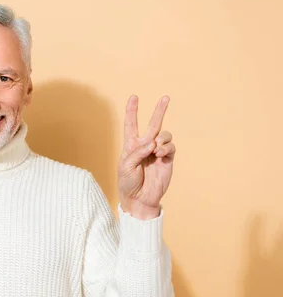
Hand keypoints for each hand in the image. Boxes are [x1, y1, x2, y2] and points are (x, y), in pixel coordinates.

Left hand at [118, 95, 175, 218]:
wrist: (139, 199)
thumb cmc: (128, 183)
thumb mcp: (126, 166)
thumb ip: (137, 152)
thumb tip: (152, 142)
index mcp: (131, 145)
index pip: (131, 125)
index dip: (132, 111)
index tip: (134, 97)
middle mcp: (145, 146)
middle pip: (153, 124)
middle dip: (159, 110)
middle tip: (165, 97)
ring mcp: (157, 152)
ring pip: (164, 135)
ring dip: (161, 139)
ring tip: (156, 150)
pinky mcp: (167, 159)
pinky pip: (170, 146)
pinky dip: (166, 147)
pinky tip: (160, 154)